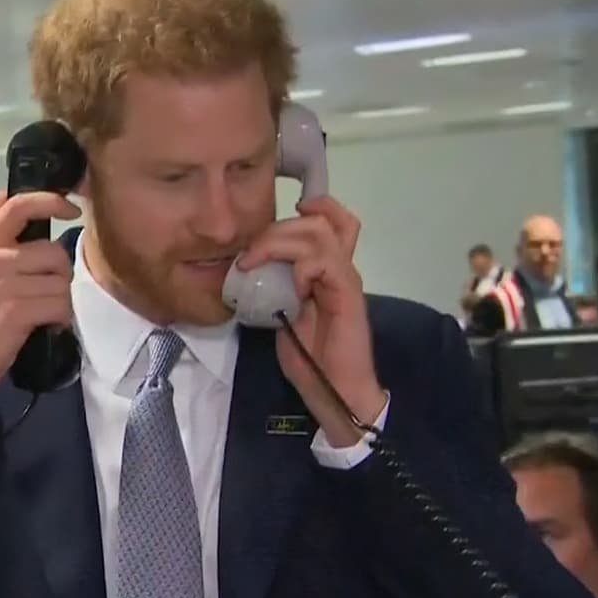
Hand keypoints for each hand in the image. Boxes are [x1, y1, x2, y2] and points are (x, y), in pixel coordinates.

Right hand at [0, 191, 80, 411]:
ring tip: (46, 312)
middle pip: (53, 252)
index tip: (71, 208)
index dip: (50, 201)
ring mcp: (4, 287)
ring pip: (60, 283)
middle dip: (61, 274)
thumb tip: (3, 194)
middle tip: (49, 291)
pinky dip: (61, 319)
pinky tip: (49, 325)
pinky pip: (59, 306)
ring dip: (61, 301)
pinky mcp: (16, 313)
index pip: (18, 206)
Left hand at [237, 197, 384, 446]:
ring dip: (280, 243)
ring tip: (257, 264)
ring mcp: (345, 279)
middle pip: (319, 219)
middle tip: (250, 255)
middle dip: (276, 229)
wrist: (337, 392)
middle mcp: (340, 268)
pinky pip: (325, 262)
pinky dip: (302, 267)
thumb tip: (249, 271)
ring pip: (319, 233)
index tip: (281, 214)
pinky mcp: (348, 294)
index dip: (314, 205)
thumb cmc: (312, 360)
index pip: (333, 220)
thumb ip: (276, 289)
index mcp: (328, 271)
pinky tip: (293, 289)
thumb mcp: (284, 315)